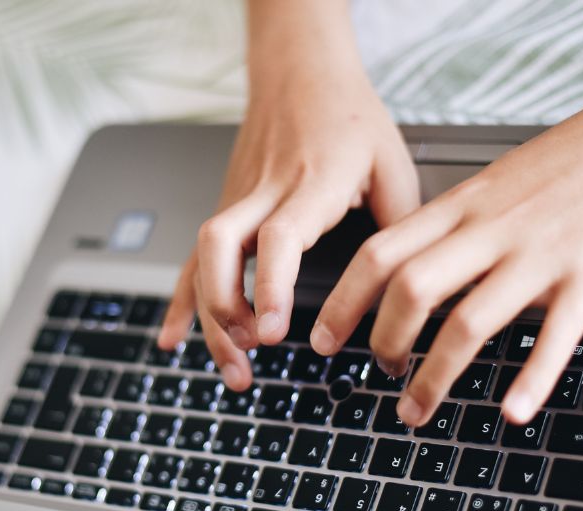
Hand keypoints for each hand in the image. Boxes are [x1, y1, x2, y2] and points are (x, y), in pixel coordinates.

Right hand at [158, 10, 418, 389]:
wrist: (300, 70)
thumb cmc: (349, 115)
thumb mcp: (392, 162)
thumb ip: (400, 226)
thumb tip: (409, 290)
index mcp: (312, 181)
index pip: (279, 237)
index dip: (272, 287)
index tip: (276, 332)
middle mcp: (265, 191)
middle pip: (222, 248)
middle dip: (229, 309)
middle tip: (255, 351)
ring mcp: (238, 200)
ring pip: (202, 260)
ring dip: (210, 318)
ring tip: (236, 368)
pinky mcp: (226, 208)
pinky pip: (192, 259)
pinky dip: (180, 303)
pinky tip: (173, 340)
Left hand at [310, 99, 582, 425]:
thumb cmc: (574, 159)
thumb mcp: (495, 181)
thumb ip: (454, 224)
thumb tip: (410, 267)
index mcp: (464, 206)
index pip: (380, 253)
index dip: (342, 301)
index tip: (323, 340)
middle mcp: (492, 230)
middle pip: (411, 290)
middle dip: (383, 343)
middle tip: (379, 375)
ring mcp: (540, 253)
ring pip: (468, 322)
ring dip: (435, 376)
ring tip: (417, 409)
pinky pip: (554, 337)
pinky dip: (531, 379)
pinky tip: (513, 413)